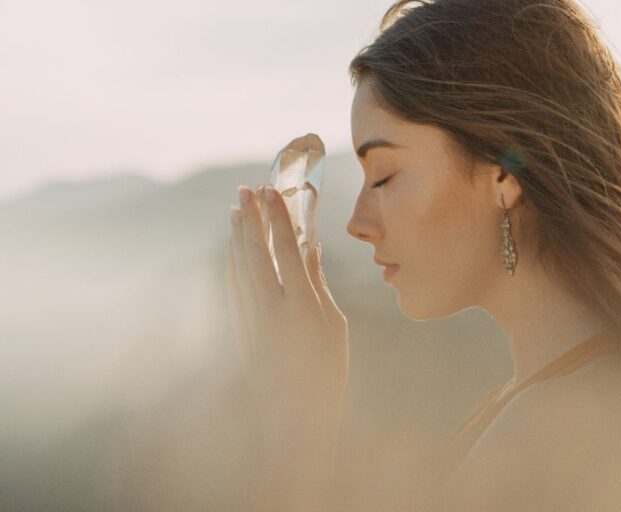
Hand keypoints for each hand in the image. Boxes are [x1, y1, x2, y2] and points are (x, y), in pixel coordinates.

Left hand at [226, 184, 348, 439]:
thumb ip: (317, 283)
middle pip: (255, 252)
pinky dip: (231, 261)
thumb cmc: (325, 370)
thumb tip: (310, 249)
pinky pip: (231, 285)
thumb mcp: (333, 325)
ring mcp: (249, 320)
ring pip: (237, 266)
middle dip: (250, 217)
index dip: (278, 218)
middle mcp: (270, 310)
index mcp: (301, 307)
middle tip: (246, 189)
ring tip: (236, 209)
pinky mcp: (238, 330)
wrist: (292, 416)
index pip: (286, 250)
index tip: (272, 191)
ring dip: (236, 235)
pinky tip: (232, 247)